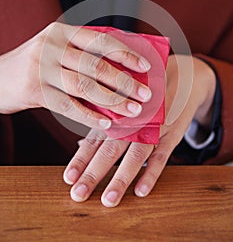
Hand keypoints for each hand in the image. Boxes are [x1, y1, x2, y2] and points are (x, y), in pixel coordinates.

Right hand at [0, 22, 150, 129]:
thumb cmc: (37, 63)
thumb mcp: (58, 49)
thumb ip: (84, 53)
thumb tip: (124, 69)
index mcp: (63, 32)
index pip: (101, 40)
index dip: (126, 54)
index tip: (145, 67)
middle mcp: (52, 46)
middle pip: (96, 66)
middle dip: (125, 82)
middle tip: (146, 95)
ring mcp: (42, 68)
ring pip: (85, 87)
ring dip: (113, 101)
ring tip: (132, 111)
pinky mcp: (35, 91)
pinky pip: (69, 106)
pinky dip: (90, 116)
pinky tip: (107, 123)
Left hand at [63, 55, 215, 206]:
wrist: (182, 78)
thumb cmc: (145, 93)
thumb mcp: (124, 100)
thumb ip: (105, 121)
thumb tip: (80, 145)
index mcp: (116, 114)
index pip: (94, 139)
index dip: (80, 159)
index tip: (68, 178)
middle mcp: (131, 121)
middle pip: (110, 149)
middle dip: (93, 173)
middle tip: (79, 194)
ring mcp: (152, 127)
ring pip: (134, 155)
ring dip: (121, 178)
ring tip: (109, 200)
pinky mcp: (171, 132)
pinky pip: (161, 155)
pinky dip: (152, 172)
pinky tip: (141, 191)